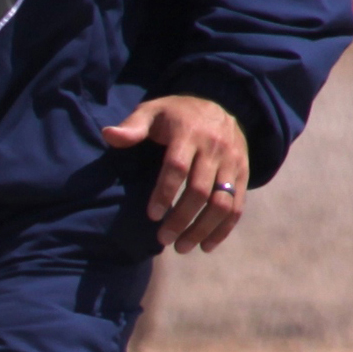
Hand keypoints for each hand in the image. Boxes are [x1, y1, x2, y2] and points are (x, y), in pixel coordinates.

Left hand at [101, 94, 248, 253]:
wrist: (222, 103)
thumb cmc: (177, 114)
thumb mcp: (153, 111)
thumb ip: (133, 126)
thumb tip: (108, 135)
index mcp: (189, 133)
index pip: (177, 167)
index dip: (164, 193)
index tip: (151, 216)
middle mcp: (215, 148)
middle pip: (200, 190)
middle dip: (181, 218)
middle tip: (163, 239)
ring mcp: (233, 162)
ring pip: (222, 202)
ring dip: (202, 229)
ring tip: (182, 247)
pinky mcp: (244, 173)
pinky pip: (238, 205)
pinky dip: (224, 229)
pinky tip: (207, 246)